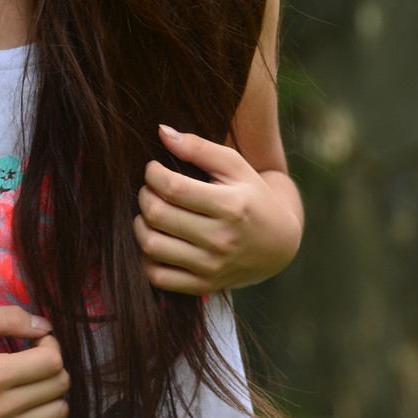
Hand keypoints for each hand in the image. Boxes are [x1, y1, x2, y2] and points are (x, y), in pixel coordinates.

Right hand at [0, 305, 69, 417]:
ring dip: (52, 390)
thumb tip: (44, 326)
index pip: (51, 361)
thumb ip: (9, 317)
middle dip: (53, 363)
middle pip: (59, 386)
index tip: (34, 337)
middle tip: (33, 354)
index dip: (50, 342)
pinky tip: (29, 403)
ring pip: (57, 412)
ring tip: (31, 377)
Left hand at [132, 124, 302, 294]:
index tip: (153, 168)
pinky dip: (147, 257)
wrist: (278, 244)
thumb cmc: (251, 196)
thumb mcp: (235, 166)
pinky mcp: (203, 285)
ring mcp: (212, 266)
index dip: (153, 173)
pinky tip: (157, 239)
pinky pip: (158, 277)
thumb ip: (199, 147)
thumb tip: (162, 132)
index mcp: (231, 206)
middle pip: (158, 215)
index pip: (173, 188)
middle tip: (150, 188)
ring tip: (150, 212)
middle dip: (144, 195)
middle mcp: (221, 239)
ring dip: (140, 224)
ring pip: (152, 245)